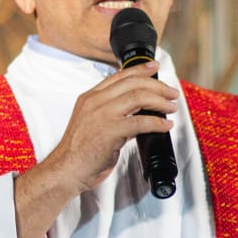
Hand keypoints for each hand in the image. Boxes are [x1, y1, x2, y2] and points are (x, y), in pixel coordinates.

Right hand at [41, 61, 178, 192]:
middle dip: (157, 86)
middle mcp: (95, 102)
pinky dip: (157, 123)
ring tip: (171, 107)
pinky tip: (165, 126)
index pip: (119, 76)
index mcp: (90, 97)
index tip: (154, 67)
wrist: (66, 170)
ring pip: (138, 97)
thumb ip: (112, 114)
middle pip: (133, 83)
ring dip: (160, 101)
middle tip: (171, 93)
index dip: (140, 69)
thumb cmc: (79, 152)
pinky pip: (140, 122)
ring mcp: (102, 115)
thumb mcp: (92, 123)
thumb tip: (138, 113)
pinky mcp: (109, 131)